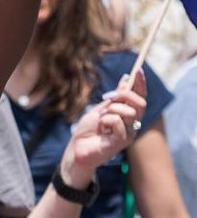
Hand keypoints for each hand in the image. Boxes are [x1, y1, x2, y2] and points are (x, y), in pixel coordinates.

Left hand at [60, 69, 146, 187]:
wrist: (77, 148)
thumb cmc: (88, 130)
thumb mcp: (101, 108)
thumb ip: (115, 97)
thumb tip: (126, 79)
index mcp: (128, 115)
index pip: (140, 98)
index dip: (140, 84)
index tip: (138, 69)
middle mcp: (132, 124)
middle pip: (140, 103)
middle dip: (124, 95)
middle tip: (107, 97)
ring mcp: (129, 133)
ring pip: (128, 111)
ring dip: (109, 110)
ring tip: (100, 120)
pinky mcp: (122, 141)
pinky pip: (118, 122)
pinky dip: (106, 120)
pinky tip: (101, 128)